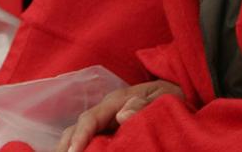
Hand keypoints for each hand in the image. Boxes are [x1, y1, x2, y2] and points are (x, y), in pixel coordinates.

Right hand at [55, 80, 182, 151]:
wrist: (175, 96)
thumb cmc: (168, 97)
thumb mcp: (161, 97)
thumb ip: (143, 104)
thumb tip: (122, 116)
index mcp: (115, 101)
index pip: (90, 118)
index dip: (80, 136)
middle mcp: (105, 111)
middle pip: (77, 127)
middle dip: (66, 145)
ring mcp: (105, 122)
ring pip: (78, 134)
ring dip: (67, 147)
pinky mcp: (108, 132)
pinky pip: (89, 140)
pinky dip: (77, 148)